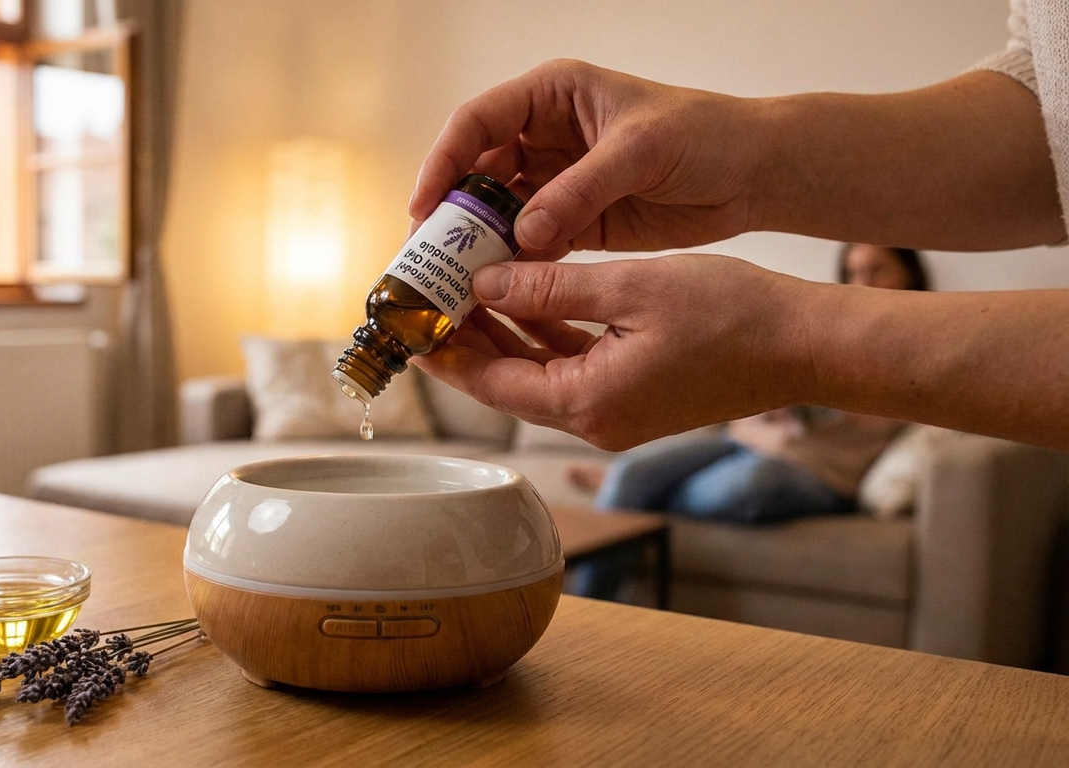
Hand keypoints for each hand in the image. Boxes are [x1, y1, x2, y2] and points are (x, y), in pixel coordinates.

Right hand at [410, 59, 761, 258]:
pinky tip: (498, 292)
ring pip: (497, 213)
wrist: (754, 172)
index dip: (444, 162)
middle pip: (476, 172)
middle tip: (427, 256)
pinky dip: (513, 266)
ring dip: (477, 246)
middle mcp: (543, 135)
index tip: (424, 207)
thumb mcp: (640, 152)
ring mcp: (556, 180)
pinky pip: (528, 243)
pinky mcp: (573, 221)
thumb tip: (523, 234)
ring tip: (455, 282)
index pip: (477, 122)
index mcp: (551, 95)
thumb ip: (579, 191)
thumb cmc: (704, 136)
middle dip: (451, 214)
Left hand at [412, 255, 815, 450]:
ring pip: (539, 373)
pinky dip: (547, 337)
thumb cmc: (732, 315)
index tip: (413, 325)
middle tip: (433, 299)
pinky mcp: (636, 398)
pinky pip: (574, 369)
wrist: (806, 345)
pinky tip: (527, 299)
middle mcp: (595, 420)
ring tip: (469, 289)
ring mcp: (617, 413)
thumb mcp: (629, 289)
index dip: (447, 352)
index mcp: (586, 402)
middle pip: (508, 381)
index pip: (491, 382)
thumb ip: (550, 290)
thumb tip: (486, 284)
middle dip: (469, 340)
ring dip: (505, 335)